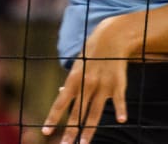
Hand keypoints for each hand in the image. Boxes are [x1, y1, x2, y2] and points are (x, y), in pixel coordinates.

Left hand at [42, 16, 133, 143]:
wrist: (111, 37)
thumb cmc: (92, 52)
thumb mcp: (78, 63)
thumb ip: (72, 80)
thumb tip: (61, 91)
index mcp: (75, 78)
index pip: (61, 102)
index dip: (53, 117)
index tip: (46, 131)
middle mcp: (87, 84)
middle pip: (77, 112)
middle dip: (71, 131)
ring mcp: (103, 85)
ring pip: (94, 112)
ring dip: (88, 130)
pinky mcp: (117, 84)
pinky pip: (118, 99)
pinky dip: (120, 109)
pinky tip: (121, 119)